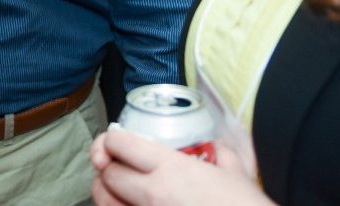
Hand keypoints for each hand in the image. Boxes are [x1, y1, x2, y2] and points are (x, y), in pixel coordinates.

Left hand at [90, 130, 271, 205]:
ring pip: (104, 202)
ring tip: (114, 188)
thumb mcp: (236, 175)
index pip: (120, 144)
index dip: (112, 140)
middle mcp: (152, 193)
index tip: (115, 141)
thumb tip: (219, 149)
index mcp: (171, 168)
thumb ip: (222, 156)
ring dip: (105, 192)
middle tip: (115, 166)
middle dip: (108, 167)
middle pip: (108, 173)